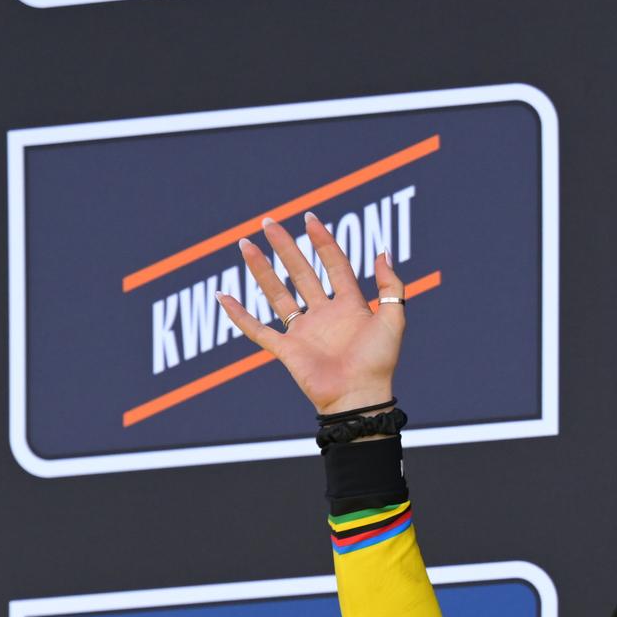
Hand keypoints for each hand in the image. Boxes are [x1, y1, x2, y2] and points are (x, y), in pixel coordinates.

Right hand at [216, 212, 402, 415]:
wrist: (359, 397)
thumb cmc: (379, 363)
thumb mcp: (393, 319)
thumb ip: (390, 285)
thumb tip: (382, 251)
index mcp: (350, 307)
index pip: (334, 266)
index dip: (323, 242)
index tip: (310, 219)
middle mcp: (324, 316)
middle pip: (301, 274)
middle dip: (285, 247)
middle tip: (268, 223)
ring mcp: (303, 333)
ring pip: (276, 294)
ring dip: (261, 270)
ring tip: (245, 245)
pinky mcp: (287, 351)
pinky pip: (257, 330)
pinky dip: (238, 315)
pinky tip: (223, 296)